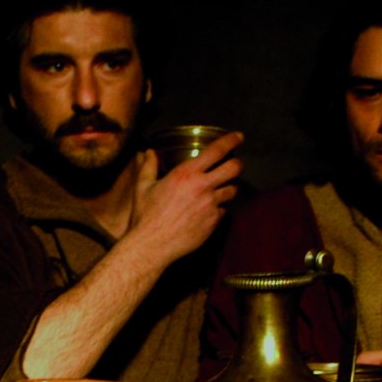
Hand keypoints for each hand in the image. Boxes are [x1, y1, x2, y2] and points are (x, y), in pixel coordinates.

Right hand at [126, 133, 242, 266]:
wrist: (152, 245)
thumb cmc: (146, 215)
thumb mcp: (143, 186)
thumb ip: (148, 166)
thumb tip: (149, 152)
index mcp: (186, 173)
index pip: (216, 150)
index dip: (231, 141)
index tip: (239, 137)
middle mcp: (202, 187)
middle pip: (234, 169)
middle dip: (238, 164)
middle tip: (235, 164)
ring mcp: (210, 205)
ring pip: (232, 190)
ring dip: (229, 188)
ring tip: (220, 189)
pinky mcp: (213, 222)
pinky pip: (224, 210)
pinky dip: (220, 208)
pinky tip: (209, 210)